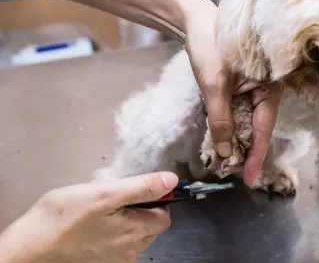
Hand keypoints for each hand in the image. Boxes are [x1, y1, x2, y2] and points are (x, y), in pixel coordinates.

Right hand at [0, 172, 177, 262]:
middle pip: (151, 228)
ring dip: (127, 223)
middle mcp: (130, 252)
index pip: (165, 216)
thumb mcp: (105, 193)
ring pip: (134, 238)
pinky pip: (117, 247)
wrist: (28, 249)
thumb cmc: (64, 217)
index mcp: (135, 232)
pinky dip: (112, 235)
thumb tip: (172, 180)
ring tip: (101, 212)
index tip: (137, 190)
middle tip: (115, 199)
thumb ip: (142, 187)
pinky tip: (93, 226)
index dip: (156, 200)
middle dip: (141, 211)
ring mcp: (115, 261)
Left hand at [183, 0, 282, 186]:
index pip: (264, 129)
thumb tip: (226, 153)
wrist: (195, 18)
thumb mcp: (213, 85)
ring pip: (249, 121)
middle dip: (247, 150)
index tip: (249, 180)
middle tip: (234, 173)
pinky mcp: (244, 85)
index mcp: (270, 86)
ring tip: (228, 162)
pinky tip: (224, 138)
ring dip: (238, 140)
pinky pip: (241, 111)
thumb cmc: (209, 45)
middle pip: (258, 127)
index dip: (256, 156)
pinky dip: (232, 125)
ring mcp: (256, 87)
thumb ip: (221, 120)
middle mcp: (267, 89)